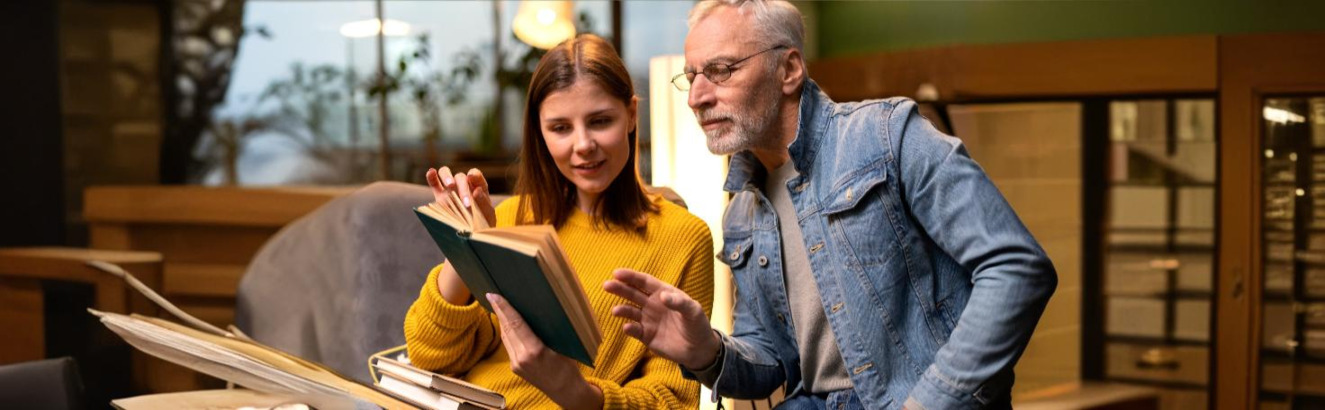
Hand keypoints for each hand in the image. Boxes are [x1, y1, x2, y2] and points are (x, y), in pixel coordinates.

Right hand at [425, 166, 495, 226]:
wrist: (472, 233)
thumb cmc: (483, 222)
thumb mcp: (488, 214)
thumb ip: (483, 202)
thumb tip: (477, 190)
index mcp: (477, 186)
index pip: (475, 175)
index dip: (474, 174)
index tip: (471, 176)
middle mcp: (463, 185)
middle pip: (460, 177)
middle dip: (463, 189)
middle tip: (466, 203)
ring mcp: (450, 189)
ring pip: (445, 173)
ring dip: (446, 176)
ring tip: (449, 185)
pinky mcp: (439, 196)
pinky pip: (434, 183)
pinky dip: (431, 176)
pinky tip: (431, 172)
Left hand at [486, 293, 602, 409]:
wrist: (565, 390)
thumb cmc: (568, 366)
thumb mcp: (563, 345)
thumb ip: (548, 329)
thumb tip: (537, 309)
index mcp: (534, 350)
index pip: (515, 323)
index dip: (504, 308)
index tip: (494, 295)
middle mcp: (521, 358)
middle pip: (507, 329)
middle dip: (498, 311)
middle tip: (492, 295)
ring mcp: (516, 364)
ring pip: (505, 337)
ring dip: (502, 321)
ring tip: (498, 305)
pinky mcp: (514, 367)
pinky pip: (508, 345)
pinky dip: (507, 332)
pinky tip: (508, 323)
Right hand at [603, 268, 719, 369]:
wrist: (699, 350)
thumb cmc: (697, 325)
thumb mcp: (694, 311)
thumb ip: (679, 302)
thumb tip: (662, 296)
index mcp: (663, 293)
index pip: (644, 282)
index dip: (631, 276)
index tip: (617, 273)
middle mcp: (652, 304)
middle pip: (633, 294)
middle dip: (620, 289)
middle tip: (606, 285)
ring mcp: (648, 320)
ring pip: (630, 311)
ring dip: (622, 309)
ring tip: (615, 311)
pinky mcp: (646, 335)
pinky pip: (634, 330)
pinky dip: (629, 328)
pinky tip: (627, 328)